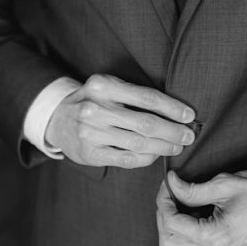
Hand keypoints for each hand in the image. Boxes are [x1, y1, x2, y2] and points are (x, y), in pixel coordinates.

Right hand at [46, 74, 195, 167]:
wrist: (57, 118)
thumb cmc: (94, 100)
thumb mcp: (109, 87)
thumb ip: (135, 95)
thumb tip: (176, 110)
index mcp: (103, 86)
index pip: (146, 97)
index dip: (172, 108)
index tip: (189, 115)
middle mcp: (95, 109)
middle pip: (145, 123)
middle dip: (173, 131)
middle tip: (189, 135)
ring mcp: (90, 134)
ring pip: (138, 143)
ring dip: (164, 146)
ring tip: (178, 145)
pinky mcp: (89, 154)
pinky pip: (126, 159)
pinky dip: (147, 158)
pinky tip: (157, 154)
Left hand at [156, 170, 246, 245]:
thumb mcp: (226, 185)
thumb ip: (193, 189)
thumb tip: (171, 185)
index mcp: (215, 238)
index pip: (171, 224)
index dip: (164, 201)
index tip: (169, 184)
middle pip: (168, 242)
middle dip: (165, 216)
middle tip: (173, 193)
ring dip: (174, 230)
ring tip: (185, 207)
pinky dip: (187, 238)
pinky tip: (197, 218)